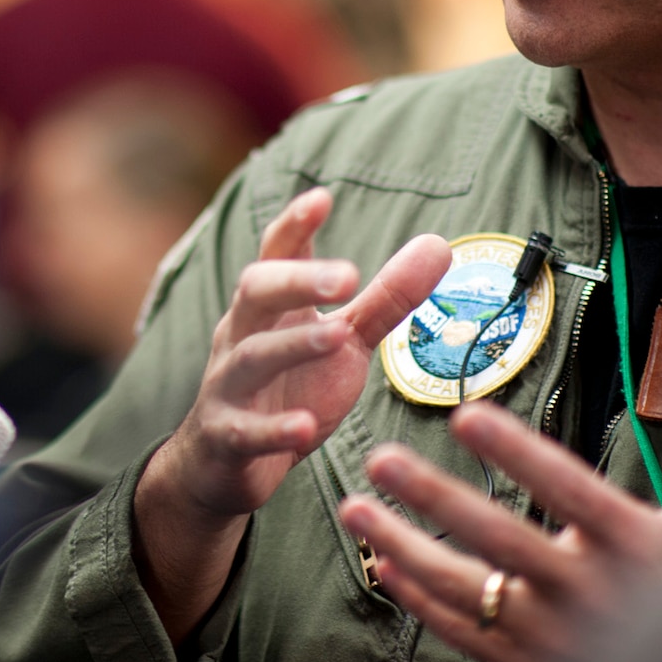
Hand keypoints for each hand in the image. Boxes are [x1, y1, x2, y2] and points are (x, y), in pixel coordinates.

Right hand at [134, 188, 451, 639]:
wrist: (222, 463)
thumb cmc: (288, 388)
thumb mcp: (343, 343)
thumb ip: (386, 298)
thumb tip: (439, 244)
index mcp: (270, 306)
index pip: (277, 254)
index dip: (295, 226)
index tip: (322, 198)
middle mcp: (242, 335)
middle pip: (255, 291)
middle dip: (296, 278)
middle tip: (347, 275)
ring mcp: (228, 385)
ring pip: (250, 357)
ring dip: (293, 345)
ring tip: (336, 337)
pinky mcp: (226, 437)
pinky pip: (245, 431)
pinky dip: (273, 431)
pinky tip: (305, 429)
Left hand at [338, 353, 661, 661]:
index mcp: (637, 545)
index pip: (569, 490)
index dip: (519, 453)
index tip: (469, 413)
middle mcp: (591, 592)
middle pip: (502, 540)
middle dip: (435, 498)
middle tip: (381, 457)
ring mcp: (556, 634)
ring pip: (468, 590)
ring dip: (405, 547)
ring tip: (354, 507)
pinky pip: (466, 634)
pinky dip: (421, 601)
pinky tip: (382, 564)